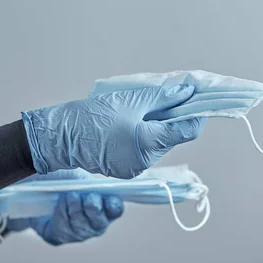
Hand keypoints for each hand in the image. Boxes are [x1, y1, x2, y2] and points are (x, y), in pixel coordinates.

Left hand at [7, 170, 123, 245]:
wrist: (37, 190)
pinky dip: (62, 215)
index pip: (115, 209)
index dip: (114, 206)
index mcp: (104, 206)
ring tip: (70, 196)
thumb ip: (87, 181)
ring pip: (81, 226)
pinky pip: (64, 229)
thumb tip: (90, 184)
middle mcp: (94, 223)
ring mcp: (78, 232)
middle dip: (94, 209)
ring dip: (76, 210)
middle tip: (88, 198)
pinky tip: (59, 205)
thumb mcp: (77, 176)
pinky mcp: (61, 237)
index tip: (108, 199)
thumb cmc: (63, 182)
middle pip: (99, 221)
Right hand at [23, 84, 204, 178]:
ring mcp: (135, 168)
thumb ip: (163, 98)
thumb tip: (188, 92)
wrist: (62, 135)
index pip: (187, 130)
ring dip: (156, 127)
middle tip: (166, 98)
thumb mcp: (131, 100)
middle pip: (172, 137)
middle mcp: (146, 161)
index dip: (197, 113)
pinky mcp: (125, 169)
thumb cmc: (94, 115)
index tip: (200, 99)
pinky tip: (128, 124)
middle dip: (173, 118)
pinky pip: (143, 151)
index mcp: (149, 142)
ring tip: (140, 110)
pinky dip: (142, 137)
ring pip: (157, 144)